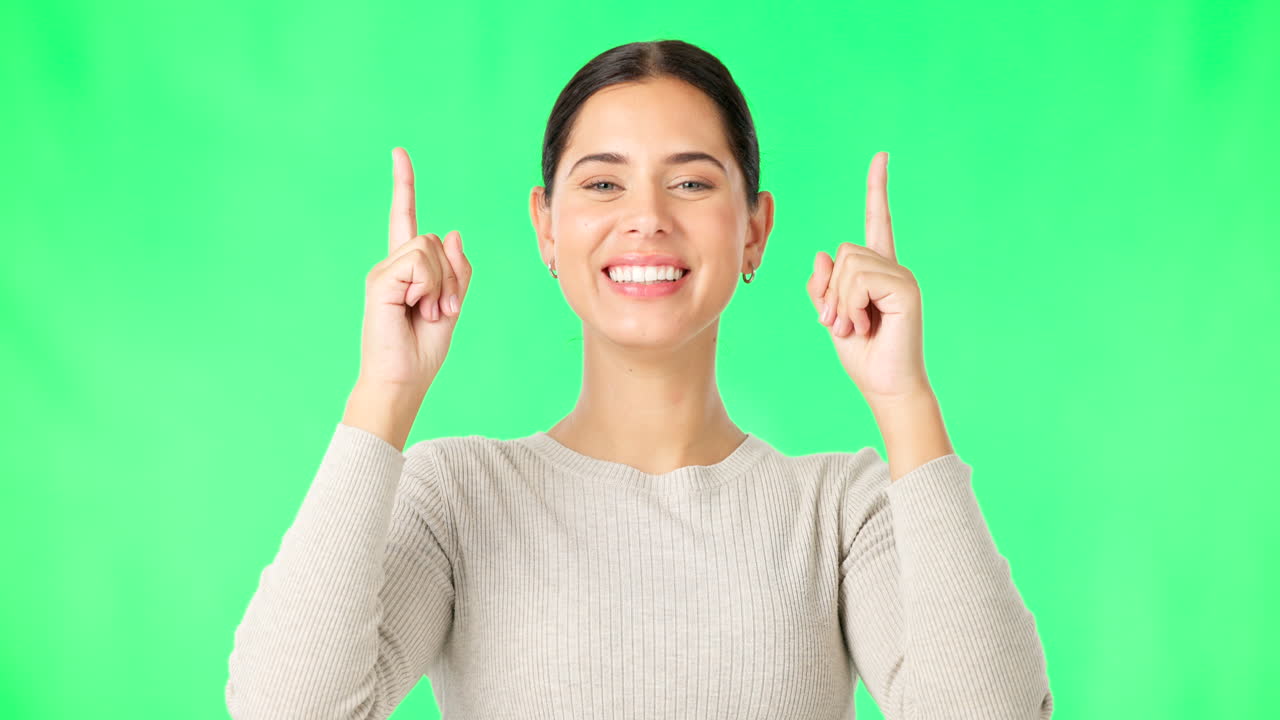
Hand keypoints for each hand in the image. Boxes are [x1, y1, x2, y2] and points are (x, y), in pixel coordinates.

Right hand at [358, 147, 472, 392]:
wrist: (402, 380)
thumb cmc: (424, 349)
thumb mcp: (452, 305)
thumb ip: (456, 270)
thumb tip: (452, 231)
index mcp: (408, 270)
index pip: (404, 219)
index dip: (403, 185)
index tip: (399, 153)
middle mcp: (392, 265)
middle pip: (434, 240)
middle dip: (450, 276)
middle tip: (440, 311)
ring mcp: (383, 272)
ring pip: (428, 249)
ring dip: (440, 285)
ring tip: (426, 313)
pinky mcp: (380, 280)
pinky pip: (418, 264)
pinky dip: (427, 288)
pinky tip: (414, 309)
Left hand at [806, 152, 930, 405]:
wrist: (885, 385)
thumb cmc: (862, 354)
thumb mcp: (831, 315)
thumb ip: (823, 285)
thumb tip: (822, 254)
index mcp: (876, 270)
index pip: (878, 221)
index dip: (877, 188)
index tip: (881, 157)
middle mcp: (893, 267)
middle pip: (843, 251)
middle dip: (830, 290)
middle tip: (840, 323)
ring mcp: (902, 276)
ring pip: (848, 265)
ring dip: (840, 301)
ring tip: (854, 327)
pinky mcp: (905, 289)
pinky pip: (860, 280)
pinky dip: (851, 306)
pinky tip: (864, 325)